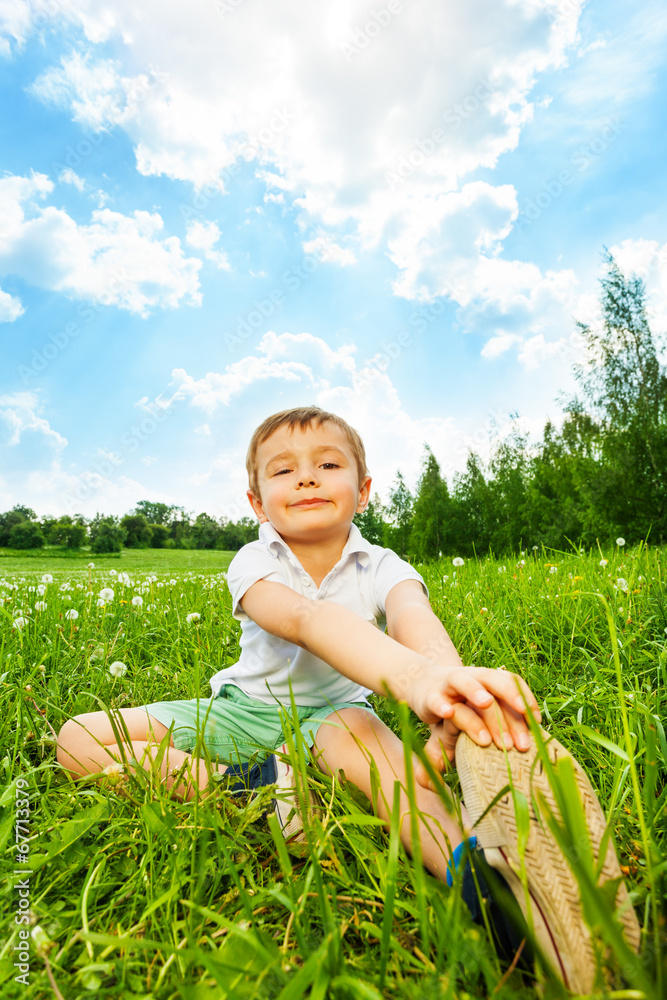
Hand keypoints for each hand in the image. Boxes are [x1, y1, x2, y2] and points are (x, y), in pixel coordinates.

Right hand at [409, 665, 541, 785]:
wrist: (425, 688)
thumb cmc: (462, 705)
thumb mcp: (483, 712)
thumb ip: (503, 721)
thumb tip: (529, 746)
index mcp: (489, 680)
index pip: (511, 683)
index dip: (525, 698)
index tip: (537, 723)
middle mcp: (472, 678)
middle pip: (493, 682)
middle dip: (508, 703)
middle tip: (517, 740)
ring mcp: (449, 685)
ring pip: (463, 681)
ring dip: (475, 690)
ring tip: (486, 703)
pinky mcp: (429, 697)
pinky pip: (435, 699)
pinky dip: (441, 704)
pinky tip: (448, 712)